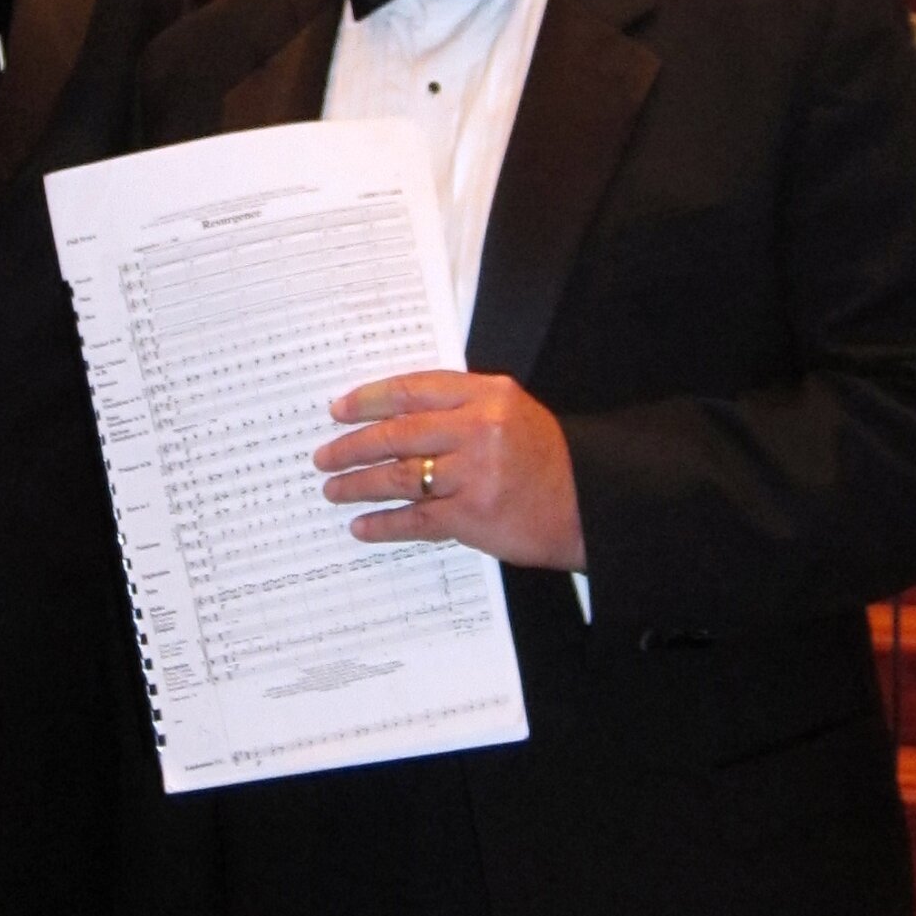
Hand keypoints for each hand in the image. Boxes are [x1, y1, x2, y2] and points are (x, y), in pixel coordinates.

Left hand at [314, 368, 585, 569]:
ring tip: (334, 489)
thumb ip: (462, 406)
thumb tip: (395, 414)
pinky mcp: (473, 516)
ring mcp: (474, 474)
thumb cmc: (549, 459)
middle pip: (397, 433)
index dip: (369, 399)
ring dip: (358, 484)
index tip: (339, 409)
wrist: (590, 504)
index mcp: (488, 395)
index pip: (412, 389)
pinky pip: (415, 519)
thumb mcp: (512, 412)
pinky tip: (362, 526)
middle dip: (353, 445)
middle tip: (324, 455)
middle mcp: (479, 429)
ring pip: (399, 476)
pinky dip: (384, 523)